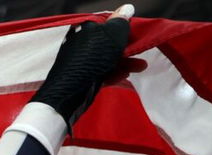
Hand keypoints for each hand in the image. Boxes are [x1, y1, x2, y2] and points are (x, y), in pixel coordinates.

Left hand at [30, 4, 133, 130]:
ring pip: (108, 59)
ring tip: (140, 66)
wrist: (70, 90)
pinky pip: (102, 72)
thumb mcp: (111, 34)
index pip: (108, 24)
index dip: (124, 29)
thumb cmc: (91, 58)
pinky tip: (124, 76)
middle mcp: (82, 43)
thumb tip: (126, 8)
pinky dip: (114, 73)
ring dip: (126, 62)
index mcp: (86, 28)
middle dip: (128, 48)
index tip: (137, 35)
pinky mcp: (83, 77)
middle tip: (141, 52)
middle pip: (110, 43)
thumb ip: (120, 22)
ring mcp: (82, 61)